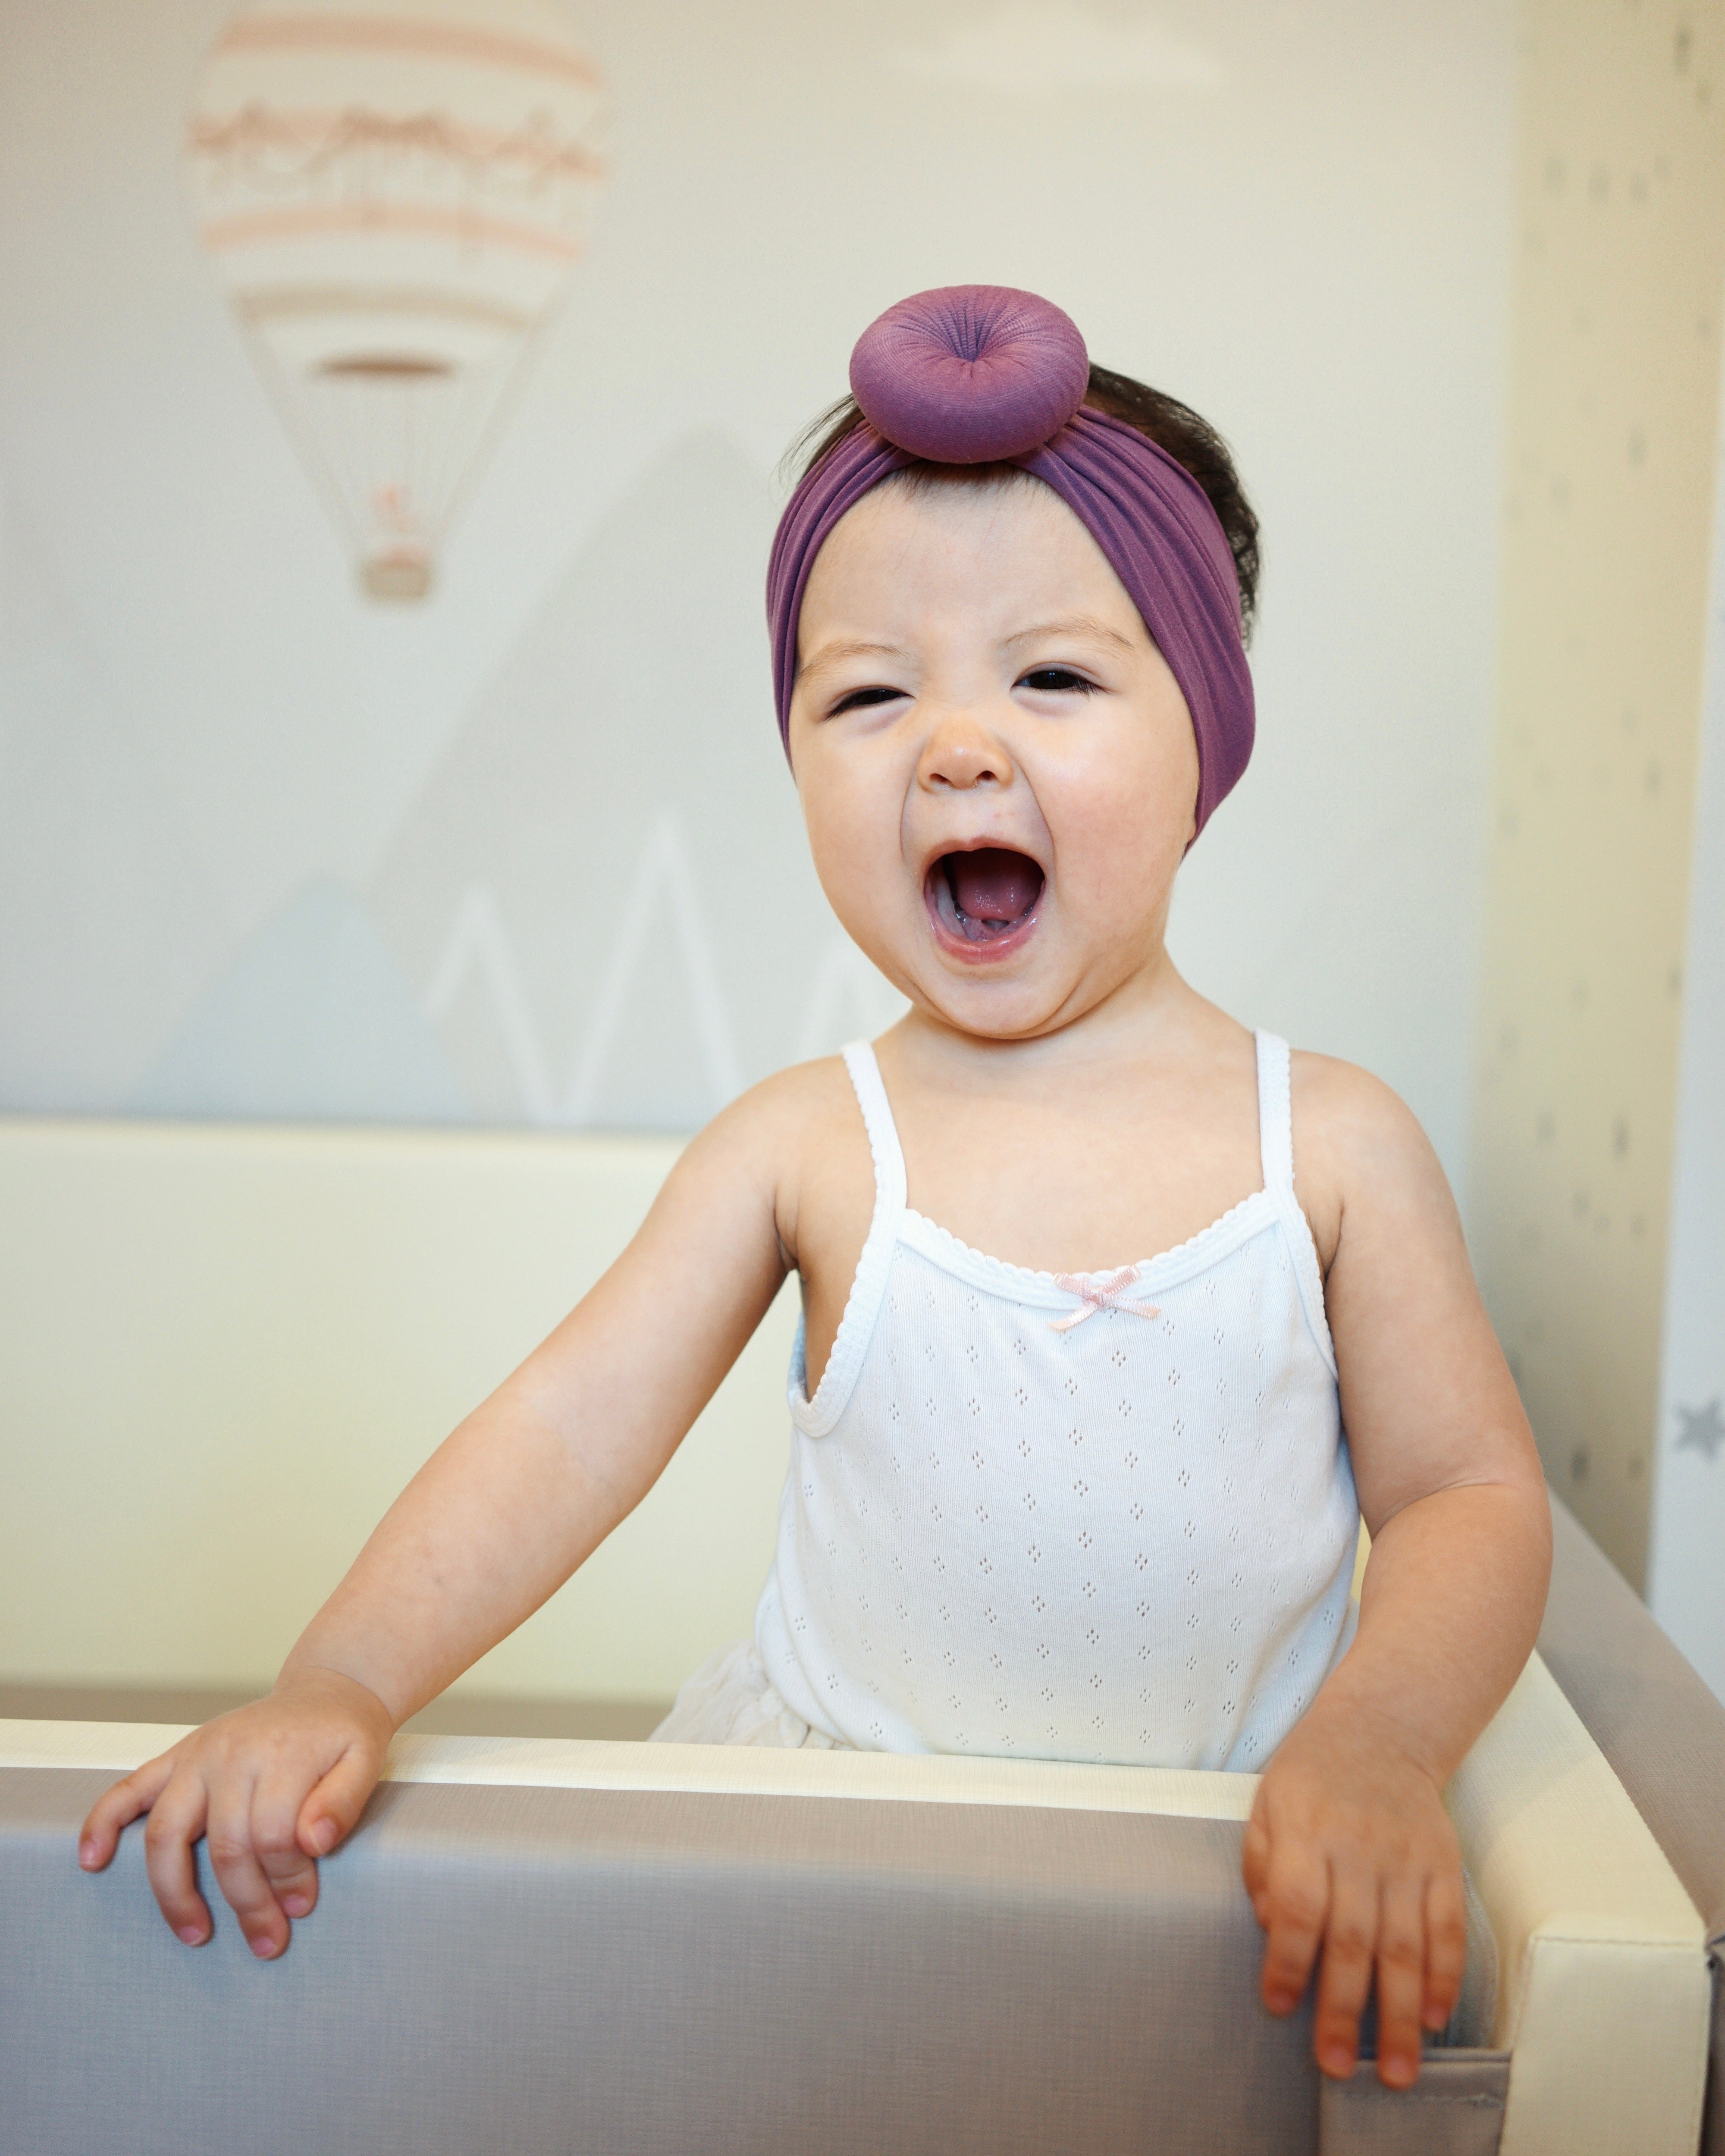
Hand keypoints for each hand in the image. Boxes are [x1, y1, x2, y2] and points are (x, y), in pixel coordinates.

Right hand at [76, 1668, 393, 1958]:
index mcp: (281, 1755)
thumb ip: (343, 1802)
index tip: (300, 1907)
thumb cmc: (342, 1736)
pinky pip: (128, 1789)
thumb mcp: (364, 1760)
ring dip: (175, 1890)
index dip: (286, 1878)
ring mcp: (197, 1756)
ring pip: (167, 1831)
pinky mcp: (175, 1758)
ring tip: (195, 1933)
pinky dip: (102, 1822)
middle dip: (246, 1901)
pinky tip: (92, 1859)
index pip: (274, 1835)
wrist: (325, 1693)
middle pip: (226, 1843)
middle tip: (267, 1940)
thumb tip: (315, 1843)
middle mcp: (232, 1754)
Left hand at [1242, 1702, 1466, 2087]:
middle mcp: (1359, 1851)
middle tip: (1336, 2067)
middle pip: (1352, 1939)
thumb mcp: (1267, 1804)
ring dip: (1401, 2013)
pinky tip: (1435, 2018)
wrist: (1382, 1729)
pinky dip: (1446, 1976)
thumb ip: (1260, 1865)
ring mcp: (1407, 1861)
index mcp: (1307, 1833)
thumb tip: (1266, 1926)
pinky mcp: (1444, 1866)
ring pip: (1406, 1946)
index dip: (1286, 1960)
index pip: (1296, 1906)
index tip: (1278, 2007)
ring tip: (1396, 2070)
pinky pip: (1449, 1929)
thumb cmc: (1312, 1774)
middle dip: (1344, 2009)